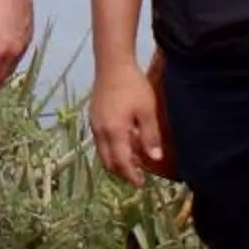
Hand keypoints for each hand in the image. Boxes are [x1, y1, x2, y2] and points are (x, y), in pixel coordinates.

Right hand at [87, 57, 165, 185]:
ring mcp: (94, 124)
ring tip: (131, 159)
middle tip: (136, 175)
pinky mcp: (93, 116)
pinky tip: (123, 141)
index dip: (131, 176)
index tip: (140, 184)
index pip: (122, 162)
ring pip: (102, 152)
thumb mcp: (147, 111)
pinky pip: (100, 141)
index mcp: (115, 132)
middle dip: (121, 172)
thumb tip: (155, 159)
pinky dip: (110, 148)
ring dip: (115, 160)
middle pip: (108, 161)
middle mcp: (100, 131)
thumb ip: (150, 136)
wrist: (112, 64)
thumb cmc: (133, 86)